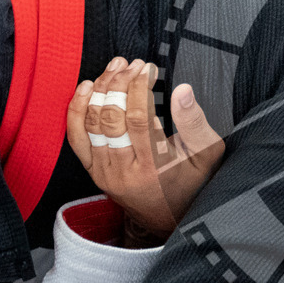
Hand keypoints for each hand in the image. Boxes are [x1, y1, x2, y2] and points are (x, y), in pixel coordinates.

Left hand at [67, 57, 224, 246]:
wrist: (166, 219)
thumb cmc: (191, 183)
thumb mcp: (206, 155)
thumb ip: (195, 122)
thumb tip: (182, 90)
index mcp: (155, 168)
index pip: (138, 118)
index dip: (139, 88)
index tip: (147, 68)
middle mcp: (125, 172)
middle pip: (112, 118)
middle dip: (119, 84)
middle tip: (130, 63)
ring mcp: (104, 172)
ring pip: (93, 124)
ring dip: (102, 90)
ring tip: (114, 68)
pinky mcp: (93, 171)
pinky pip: (77, 138)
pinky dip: (78, 110)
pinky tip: (87, 87)